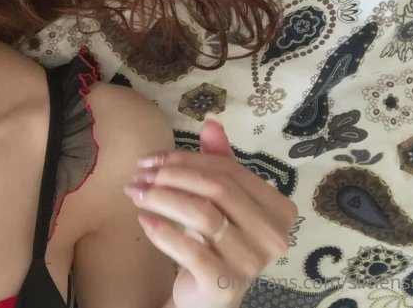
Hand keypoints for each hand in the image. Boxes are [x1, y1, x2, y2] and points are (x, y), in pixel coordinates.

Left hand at [121, 114, 298, 307]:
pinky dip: (162, 232)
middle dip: (171, 176)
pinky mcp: (225, 284)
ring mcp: (252, 262)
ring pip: (201, 214)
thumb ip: (220, 162)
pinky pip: (189, 250)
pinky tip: (143, 220)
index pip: (229, 171)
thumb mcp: (220, 199)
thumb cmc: (217, 242)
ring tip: (134, 193)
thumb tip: (211, 122)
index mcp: (278, 209)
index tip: (150, 159)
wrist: (209, 296)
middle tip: (138, 175)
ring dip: (161, 199)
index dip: (186, 160)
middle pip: (216, 189)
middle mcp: (273, 236)